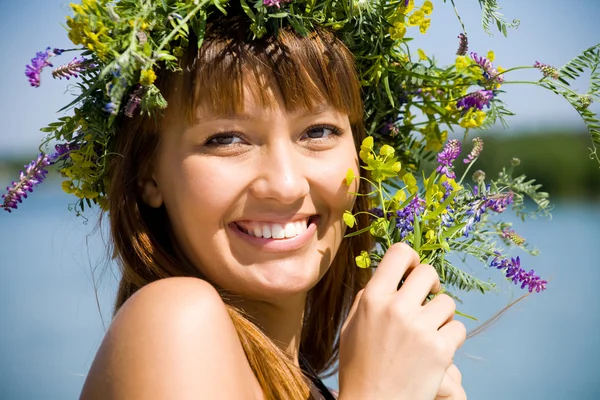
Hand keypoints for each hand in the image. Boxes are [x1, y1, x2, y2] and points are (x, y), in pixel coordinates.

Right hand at [338, 243, 466, 399]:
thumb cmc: (359, 367)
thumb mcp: (351, 326)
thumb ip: (368, 297)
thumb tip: (389, 276)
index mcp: (372, 299)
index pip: (399, 253)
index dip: (410, 257)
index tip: (412, 270)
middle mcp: (397, 308)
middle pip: (428, 272)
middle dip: (430, 284)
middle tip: (428, 297)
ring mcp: (420, 328)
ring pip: (447, 302)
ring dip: (441, 314)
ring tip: (429, 330)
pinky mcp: (440, 350)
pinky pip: (458, 328)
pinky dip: (450, 337)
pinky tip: (436, 348)